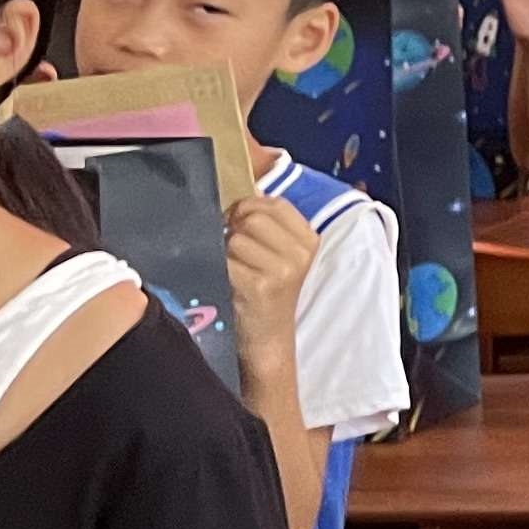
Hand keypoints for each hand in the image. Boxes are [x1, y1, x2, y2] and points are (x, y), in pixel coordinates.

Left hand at [223, 192, 323, 367]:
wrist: (266, 338)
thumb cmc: (265, 291)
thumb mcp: (278, 255)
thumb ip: (267, 223)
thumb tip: (247, 190)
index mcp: (309, 240)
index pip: (276, 203)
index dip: (249, 206)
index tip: (237, 222)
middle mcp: (301, 253)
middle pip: (252, 217)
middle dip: (234, 230)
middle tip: (233, 250)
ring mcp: (283, 271)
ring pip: (236, 238)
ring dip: (224, 252)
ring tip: (233, 270)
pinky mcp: (260, 287)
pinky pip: (225, 261)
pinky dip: (218, 269)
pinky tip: (227, 282)